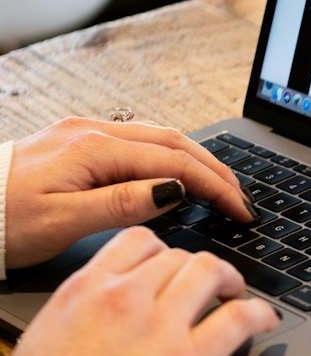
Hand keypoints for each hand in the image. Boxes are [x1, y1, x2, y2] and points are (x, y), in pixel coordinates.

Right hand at [1, 227, 278, 355]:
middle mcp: (124, 296)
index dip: (162, 252)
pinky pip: (238, 319)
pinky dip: (259, 313)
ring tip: (236, 295)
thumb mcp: (44, 340)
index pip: (137, 242)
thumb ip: (78, 314)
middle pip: (178, 257)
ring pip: (209, 272)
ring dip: (229, 279)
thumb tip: (95, 313)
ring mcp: (159, 325)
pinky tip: (265, 320)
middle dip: (196, 269)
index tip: (172, 266)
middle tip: (208, 286)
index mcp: (85, 289)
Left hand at [5, 116, 254, 270]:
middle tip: (242, 198)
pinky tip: (177, 176)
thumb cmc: (0, 220)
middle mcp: (92, 132)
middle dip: (215, 169)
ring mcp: (84, 134)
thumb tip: (172, 192)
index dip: (214, 186)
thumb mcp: (62, 222)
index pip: (173, 163)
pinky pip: (137, 143)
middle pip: (173, 142)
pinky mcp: (76, 143)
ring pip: (158, 139)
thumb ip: (121, 204)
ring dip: (195, 160)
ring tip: (220, 187)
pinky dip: (169, 158)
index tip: (240, 210)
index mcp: (93, 149)